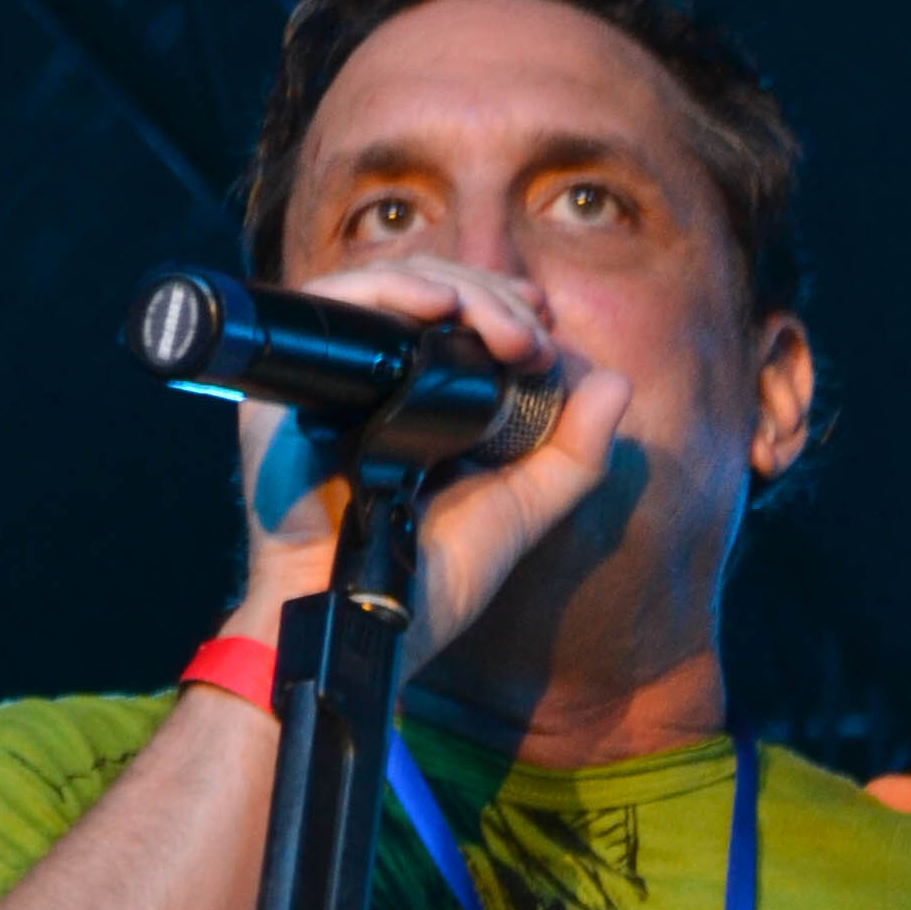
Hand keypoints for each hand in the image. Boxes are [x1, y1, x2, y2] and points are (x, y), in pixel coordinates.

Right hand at [216, 259, 629, 679]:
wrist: (363, 622)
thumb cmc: (430, 582)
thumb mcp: (520, 511)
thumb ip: (573, 455)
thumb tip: (618, 382)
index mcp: (422, 402)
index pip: (460, 318)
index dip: (503, 304)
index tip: (544, 327)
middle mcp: (376, 381)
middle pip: (433, 291)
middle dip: (494, 300)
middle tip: (532, 342)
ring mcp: (334, 378)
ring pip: (396, 287)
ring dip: (459, 290)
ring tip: (505, 333)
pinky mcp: (292, 380)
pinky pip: (337, 305)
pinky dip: (390, 290)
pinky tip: (437, 308)